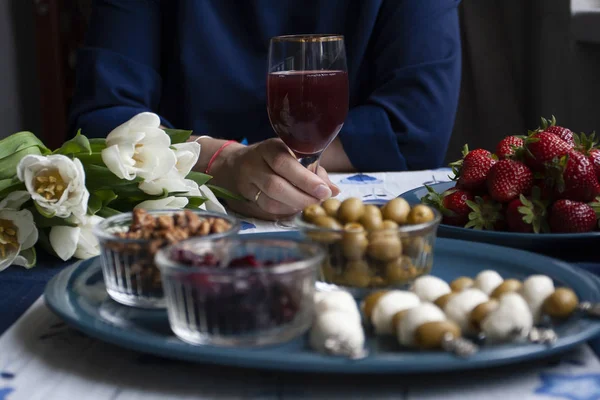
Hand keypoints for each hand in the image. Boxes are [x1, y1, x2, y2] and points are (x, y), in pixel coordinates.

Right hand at [209, 138, 339, 219]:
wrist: (235, 163)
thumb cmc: (273, 158)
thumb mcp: (293, 155)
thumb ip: (314, 171)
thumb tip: (335, 191)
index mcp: (270, 147)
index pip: (285, 164)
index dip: (306, 179)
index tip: (325, 191)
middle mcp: (255, 163)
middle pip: (276, 185)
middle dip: (302, 197)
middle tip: (320, 201)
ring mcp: (247, 181)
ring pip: (270, 200)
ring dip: (294, 206)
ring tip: (310, 206)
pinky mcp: (245, 196)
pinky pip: (265, 208)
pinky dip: (284, 211)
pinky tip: (296, 208)